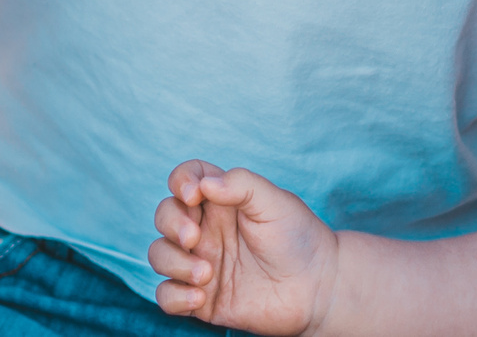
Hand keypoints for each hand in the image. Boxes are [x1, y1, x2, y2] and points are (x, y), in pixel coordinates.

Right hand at [149, 161, 339, 332]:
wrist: (317, 288)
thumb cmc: (298, 238)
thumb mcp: (275, 201)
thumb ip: (241, 185)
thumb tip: (204, 185)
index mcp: (221, 202)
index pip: (185, 179)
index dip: (180, 180)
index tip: (194, 195)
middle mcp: (206, 230)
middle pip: (165, 215)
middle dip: (171, 224)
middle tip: (196, 238)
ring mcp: (201, 263)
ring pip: (160, 255)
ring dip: (174, 262)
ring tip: (207, 273)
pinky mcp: (202, 298)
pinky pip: (166, 296)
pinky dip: (174, 296)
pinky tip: (200, 297)